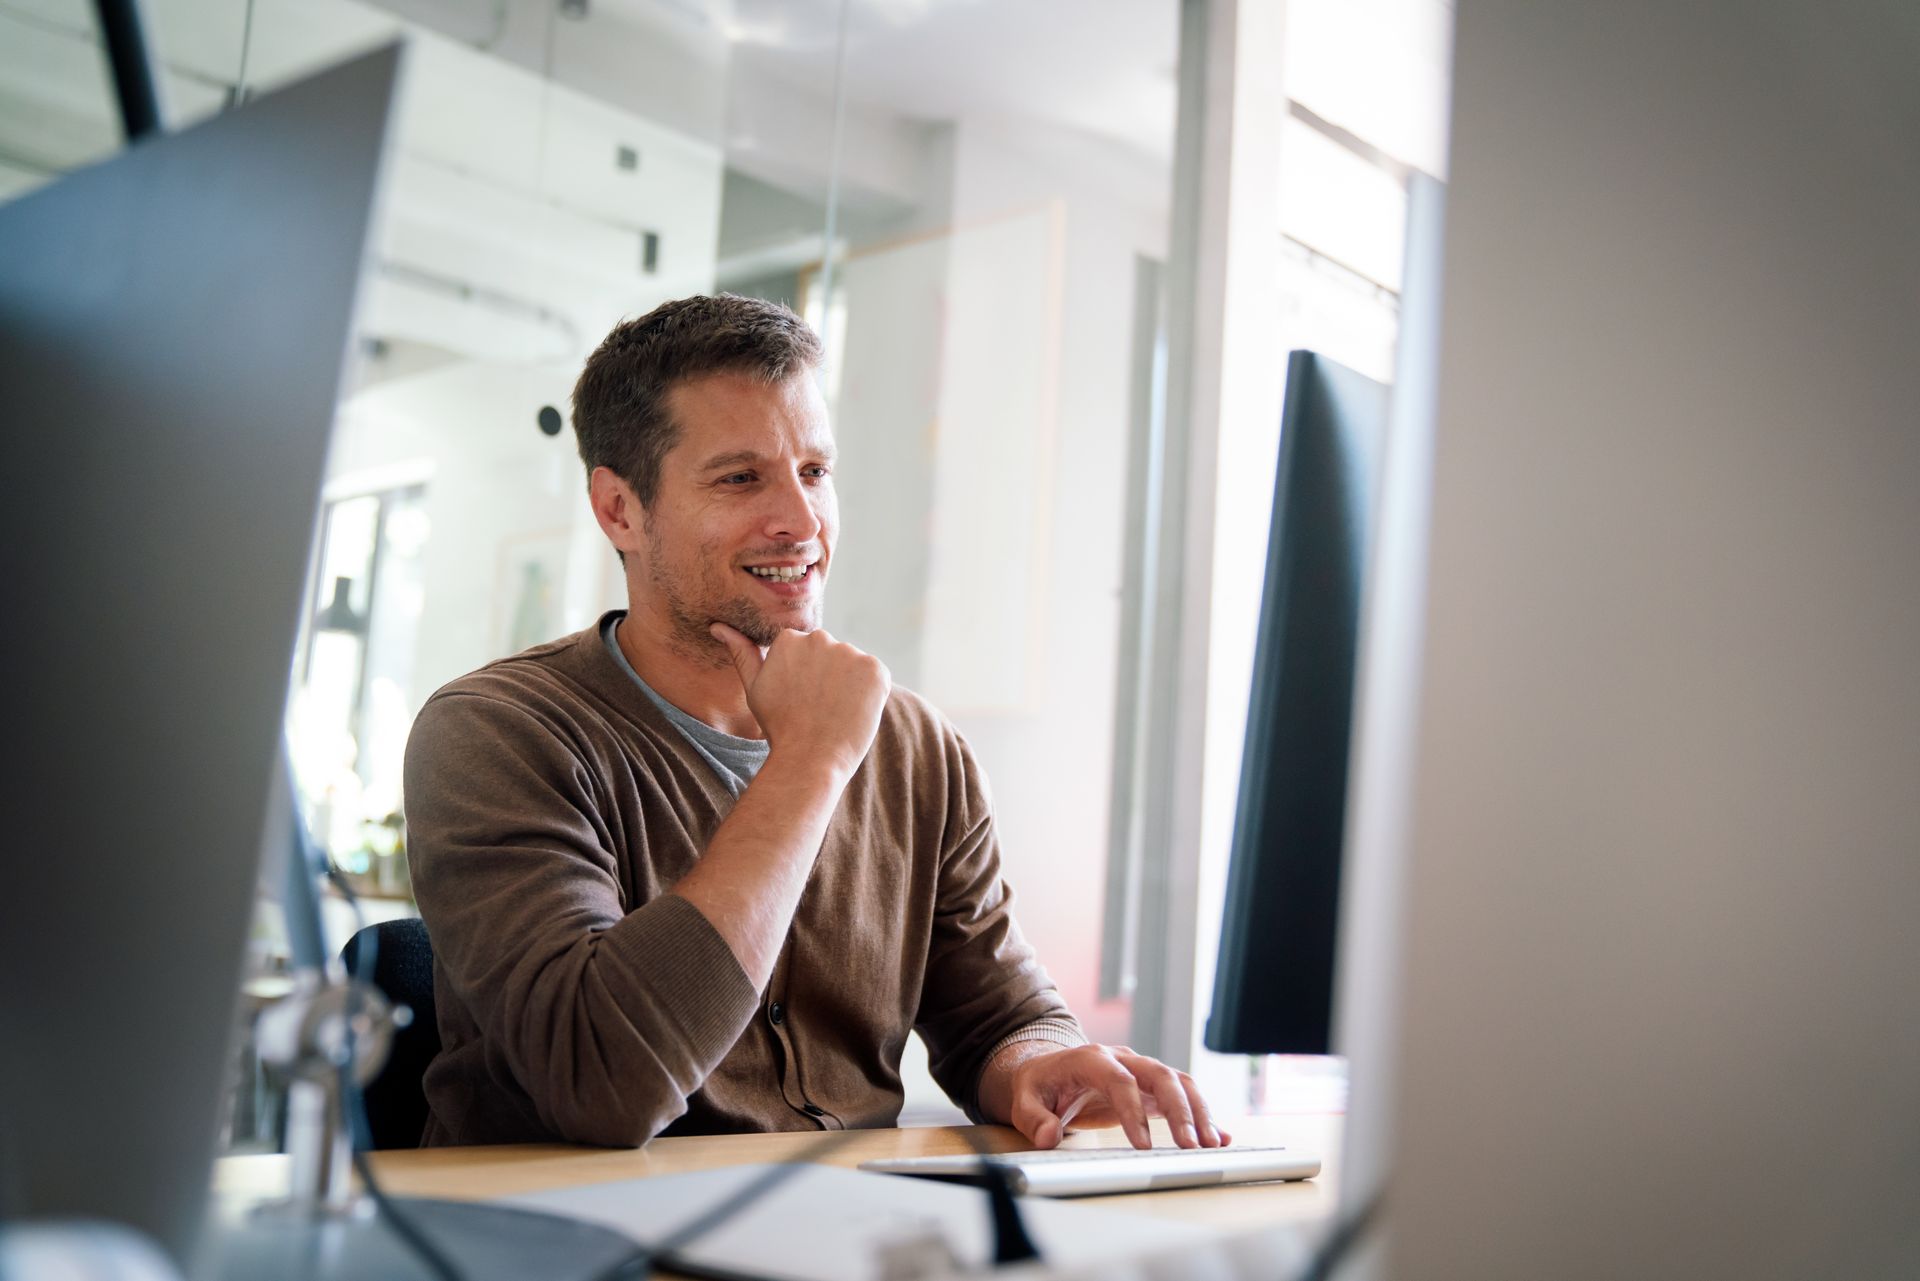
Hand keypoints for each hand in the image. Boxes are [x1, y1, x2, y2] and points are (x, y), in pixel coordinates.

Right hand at [710, 623, 890, 779]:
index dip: (806, 679)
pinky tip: (854, 712)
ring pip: (853, 665)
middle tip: (818, 708)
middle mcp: (820, 637)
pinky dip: (870, 694)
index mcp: (790, 638)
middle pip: (830, 654)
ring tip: (835, 712)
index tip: (800, 700)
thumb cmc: (779, 726)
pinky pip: (875, 677)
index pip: (806, 651)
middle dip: (828, 676)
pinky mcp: (876, 669)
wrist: (809, 759)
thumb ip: (742, 653)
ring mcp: (850, 652)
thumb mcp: (755, 687)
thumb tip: (718, 626)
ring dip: (849, 684)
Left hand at [1000, 1044, 1230, 1150]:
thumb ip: (1033, 1118)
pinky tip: (1218, 1137)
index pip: (1120, 1081)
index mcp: (1092, 1059)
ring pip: (1178, 1083)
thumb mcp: (1024, 1100)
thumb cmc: (1039, 1085)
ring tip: (1211, 1145)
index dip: (1133, 1111)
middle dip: (1179, 1111)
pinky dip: (1201, 1114)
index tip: (1143, 1146)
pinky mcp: (1151, 1088)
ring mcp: (1141, 1071)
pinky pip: (1182, 1096)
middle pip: (1160, 1076)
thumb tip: (1048, 1137)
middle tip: (1190, 1146)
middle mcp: (1123, 1059)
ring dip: (1198, 1112)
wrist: (1049, 1071)